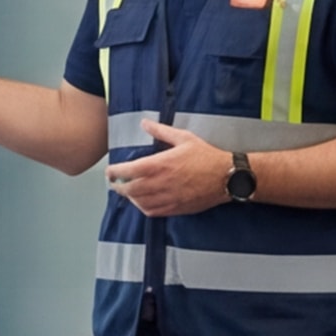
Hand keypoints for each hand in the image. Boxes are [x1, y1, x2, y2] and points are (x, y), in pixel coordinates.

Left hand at [101, 119, 238, 219]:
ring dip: (130, 197)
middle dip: (118, 186)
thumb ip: (161, 131)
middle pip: (129, 189)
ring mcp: (167, 198)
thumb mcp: (183, 138)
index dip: (114, 172)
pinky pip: (152, 212)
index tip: (110, 170)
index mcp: (159, 164)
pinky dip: (143, 207)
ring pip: (139, 202)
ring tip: (128, 191)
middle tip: (114, 183)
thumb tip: (144, 123)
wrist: (226, 177)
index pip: (127, 171)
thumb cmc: (205, 156)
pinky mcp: (175, 208)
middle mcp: (159, 183)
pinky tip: (142, 202)